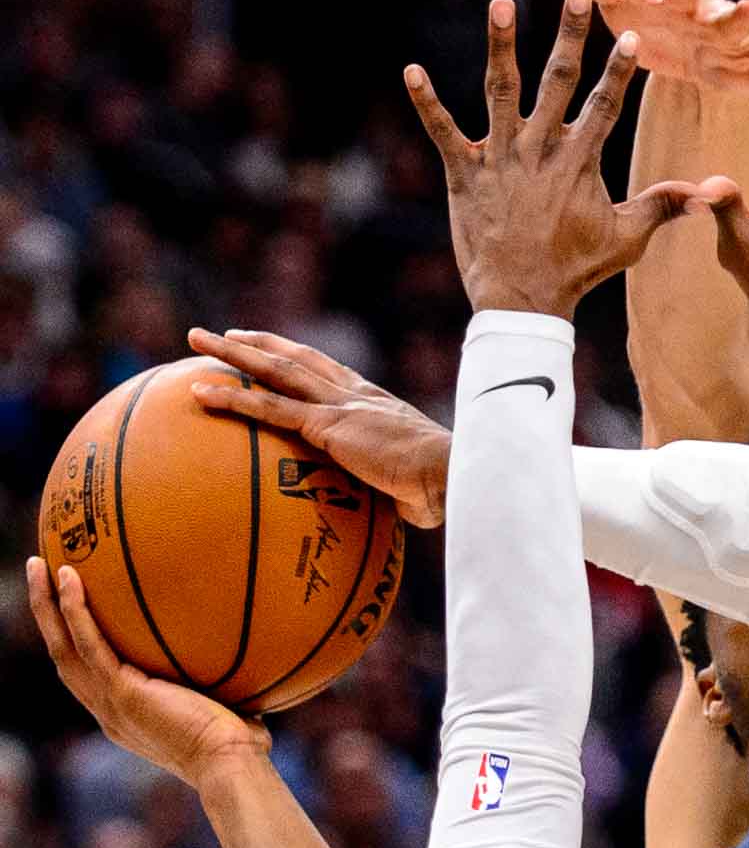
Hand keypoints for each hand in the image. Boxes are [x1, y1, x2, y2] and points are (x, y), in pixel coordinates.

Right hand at [27, 559, 270, 792]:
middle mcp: (108, 710)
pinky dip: (75, 609)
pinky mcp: (122, 692)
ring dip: (46, 604)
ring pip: (62, 646)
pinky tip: (71, 576)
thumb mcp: (222, 706)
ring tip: (37, 564)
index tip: (71, 609)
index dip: (74, 641)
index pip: (88, 674)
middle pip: (63, 656)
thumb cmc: (239, 745)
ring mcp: (110, 702)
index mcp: (125, 716)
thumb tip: (247, 648)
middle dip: (46, 615)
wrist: (231, 765)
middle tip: (39, 573)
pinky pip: (89, 642)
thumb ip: (220, 683)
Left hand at [188, 327, 449, 528]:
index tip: (276, 349)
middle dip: (260, 343)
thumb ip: (394, 490)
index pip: (329, 371)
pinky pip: (270, 408)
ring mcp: (339, 406)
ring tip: (198, 339)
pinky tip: (200, 391)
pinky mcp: (327, 426)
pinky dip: (233, 398)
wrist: (451, 475)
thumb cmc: (441, 487)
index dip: (299, 357)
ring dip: (233, 354)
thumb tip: (400, 513)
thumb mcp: (411, 485)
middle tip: (226, 334)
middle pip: (297, 359)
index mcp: (375, 403)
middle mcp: (355, 394)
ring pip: (276, 370)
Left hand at [405, 0, 701, 320]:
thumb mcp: (626, 239)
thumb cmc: (575, 270)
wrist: (522, 301)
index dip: (617, 71)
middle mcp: (540, 153)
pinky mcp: (465, 176)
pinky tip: (411, 72)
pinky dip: (427, 103)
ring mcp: (500, 161)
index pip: (604, 106)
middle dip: (570, 37)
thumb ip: (662, 207)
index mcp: (578, 163)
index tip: (630, 35)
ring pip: (500, 92)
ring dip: (500, 46)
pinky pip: (442, 133)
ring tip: (500, 4)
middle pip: (558, 83)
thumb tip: (709, 194)